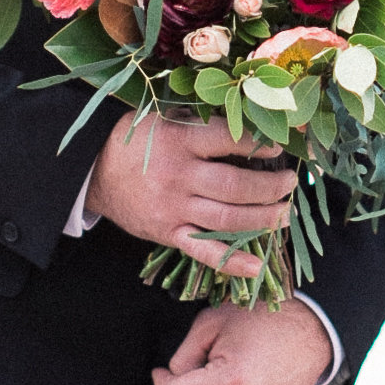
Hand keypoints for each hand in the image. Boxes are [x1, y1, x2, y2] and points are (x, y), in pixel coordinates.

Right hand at [89, 112, 294, 279]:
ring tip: (284, 213)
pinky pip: (202, 251)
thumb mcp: (166, 118)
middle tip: (290, 183)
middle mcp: (178, 176)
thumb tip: (254, 121)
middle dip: (270, 187)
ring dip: (263, 219)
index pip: (227, 140)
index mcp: (178, 140)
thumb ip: (203, 123)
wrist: (94, 171)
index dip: (257, 143)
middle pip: (234, 186)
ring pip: (226, 219)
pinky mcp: (167, 233)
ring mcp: (172, 208)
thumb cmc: (138, 140)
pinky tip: (257, 266)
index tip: (280, 145)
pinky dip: (231, 261)